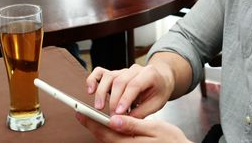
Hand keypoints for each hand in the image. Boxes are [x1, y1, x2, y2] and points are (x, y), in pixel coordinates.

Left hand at [76, 113, 192, 142]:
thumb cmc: (170, 140)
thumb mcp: (154, 128)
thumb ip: (133, 124)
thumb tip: (114, 120)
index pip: (104, 132)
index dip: (91, 121)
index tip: (81, 112)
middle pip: (102, 137)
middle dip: (91, 125)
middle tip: (80, 113)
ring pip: (107, 140)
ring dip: (98, 129)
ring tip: (91, 117)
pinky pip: (114, 141)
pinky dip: (107, 133)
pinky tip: (107, 125)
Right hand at [86, 63, 172, 118]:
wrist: (160, 79)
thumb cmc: (159, 91)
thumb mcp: (156, 103)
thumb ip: (142, 111)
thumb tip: (125, 120)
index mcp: (149, 74)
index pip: (134, 84)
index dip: (125, 98)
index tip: (119, 112)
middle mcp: (135, 69)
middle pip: (120, 81)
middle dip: (114, 100)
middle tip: (112, 115)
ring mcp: (123, 70)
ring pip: (109, 76)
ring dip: (101, 92)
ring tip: (99, 107)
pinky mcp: (114, 73)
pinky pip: (100, 72)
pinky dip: (93, 80)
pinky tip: (90, 90)